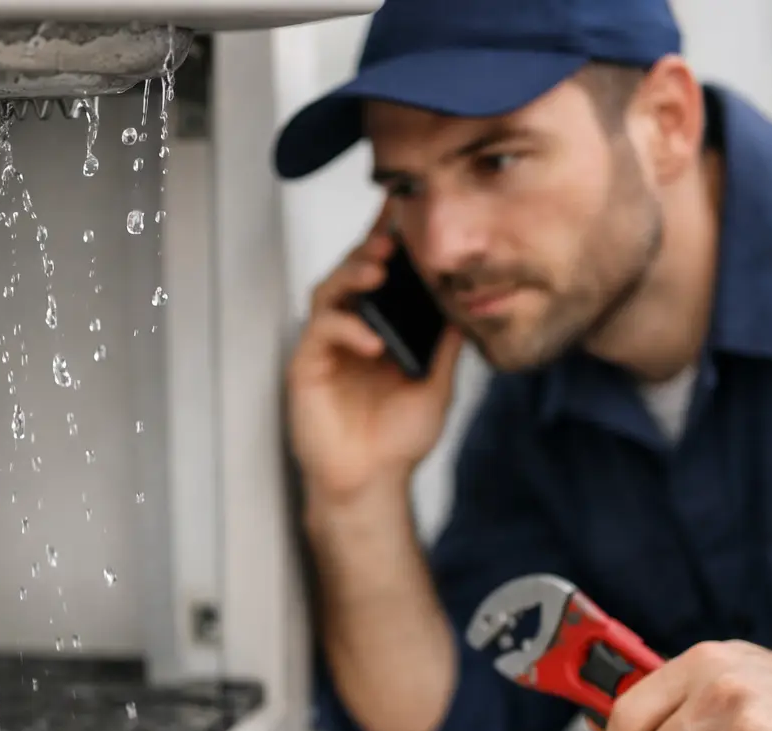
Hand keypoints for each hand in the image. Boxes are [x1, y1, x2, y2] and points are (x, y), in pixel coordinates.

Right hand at [285, 213, 464, 509]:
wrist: (372, 483)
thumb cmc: (396, 439)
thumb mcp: (437, 383)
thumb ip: (445, 342)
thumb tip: (466, 299)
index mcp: (377, 326)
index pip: (380, 274)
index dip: (387, 239)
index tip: (403, 207)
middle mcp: (348, 329)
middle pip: (350, 272)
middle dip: (368, 250)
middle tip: (391, 240)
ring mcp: (325, 347)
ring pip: (328, 291)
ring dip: (352, 276)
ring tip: (379, 272)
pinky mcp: (305, 368)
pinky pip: (321, 334)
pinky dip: (347, 330)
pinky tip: (372, 341)